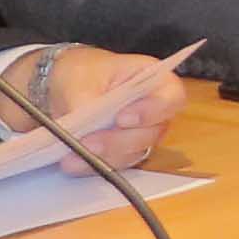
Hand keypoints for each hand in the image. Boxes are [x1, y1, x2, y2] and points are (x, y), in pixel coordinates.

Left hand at [30, 48, 184, 167]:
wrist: (68, 88)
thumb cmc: (84, 73)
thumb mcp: (79, 78)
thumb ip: (84, 99)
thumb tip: (82, 123)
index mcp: (155, 81)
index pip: (171, 98)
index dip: (152, 111)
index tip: (122, 119)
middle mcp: (155, 112)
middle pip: (151, 133)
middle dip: (118, 141)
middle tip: (89, 143)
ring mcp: (141, 135)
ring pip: (132, 153)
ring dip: (103, 157)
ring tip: (71, 156)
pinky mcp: (124, 153)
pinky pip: (114, 165)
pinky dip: (92, 165)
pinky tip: (72, 162)